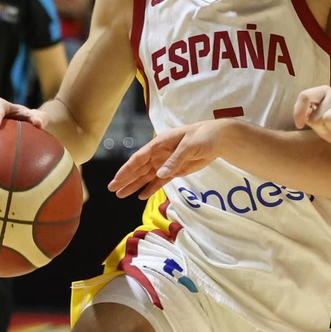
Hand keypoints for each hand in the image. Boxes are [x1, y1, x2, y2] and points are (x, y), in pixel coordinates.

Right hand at [108, 120, 228, 198]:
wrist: (218, 138)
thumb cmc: (202, 136)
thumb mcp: (189, 146)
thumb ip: (174, 160)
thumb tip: (160, 174)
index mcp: (159, 144)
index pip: (139, 159)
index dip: (126, 170)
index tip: (116, 180)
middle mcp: (159, 154)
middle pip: (139, 169)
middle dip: (125, 179)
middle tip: (112, 190)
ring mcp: (166, 163)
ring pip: (146, 176)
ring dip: (134, 185)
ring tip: (121, 195)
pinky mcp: (176, 171)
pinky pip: (160, 181)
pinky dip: (151, 188)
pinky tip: (141, 196)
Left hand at [294, 86, 330, 149]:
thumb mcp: (316, 123)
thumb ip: (307, 116)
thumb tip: (301, 115)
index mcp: (323, 92)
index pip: (305, 96)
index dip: (299, 112)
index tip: (300, 125)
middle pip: (316, 113)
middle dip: (319, 126)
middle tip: (328, 127)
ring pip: (329, 118)